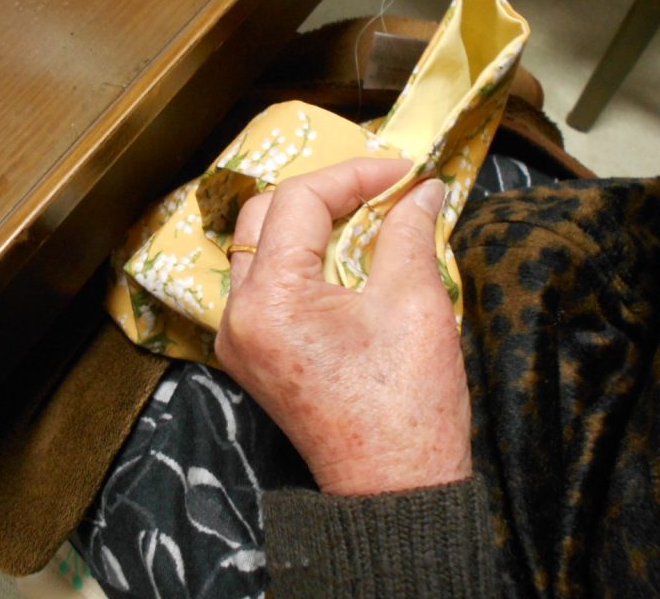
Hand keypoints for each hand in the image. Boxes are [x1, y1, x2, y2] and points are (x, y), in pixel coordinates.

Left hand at [215, 158, 472, 495]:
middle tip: (381, 188)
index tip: (403, 171)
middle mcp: (238, 314)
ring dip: (310, 222)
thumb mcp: (415, 302)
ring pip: (261, 247)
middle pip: (267, 216)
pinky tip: (344, 254)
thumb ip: (408, 231)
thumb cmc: (406, 404)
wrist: (392, 488)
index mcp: (271, 298)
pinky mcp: (253, 355)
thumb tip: (421, 190)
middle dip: (325, 192)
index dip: (353, 174)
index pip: (298, 200)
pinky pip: (265, 283)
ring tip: (366, 213)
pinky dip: (301, 258)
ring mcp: (239, 338)